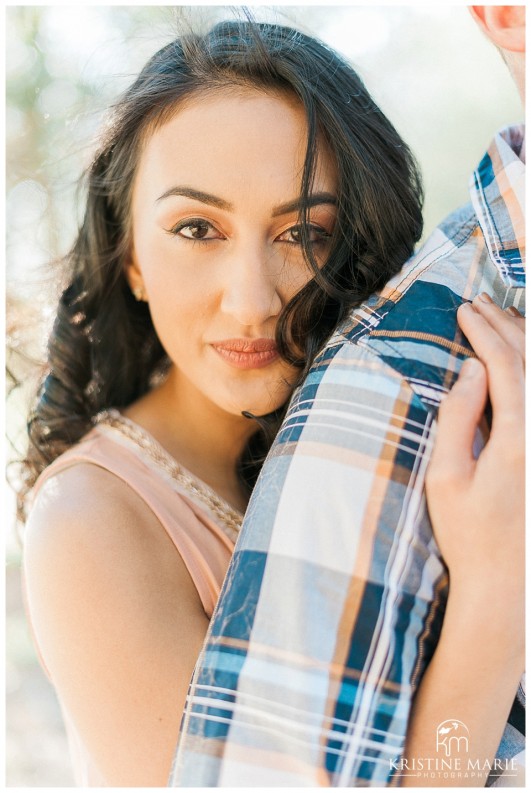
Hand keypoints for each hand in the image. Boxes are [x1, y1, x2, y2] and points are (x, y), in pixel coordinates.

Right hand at [426, 294, 523, 625]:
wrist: (509, 582)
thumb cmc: (470, 533)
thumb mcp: (446, 477)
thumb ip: (458, 418)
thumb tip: (471, 369)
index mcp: (518, 438)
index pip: (505, 367)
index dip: (484, 333)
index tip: (464, 309)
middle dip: (505, 327)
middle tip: (480, 304)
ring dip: (525, 342)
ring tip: (503, 318)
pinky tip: (525, 362)